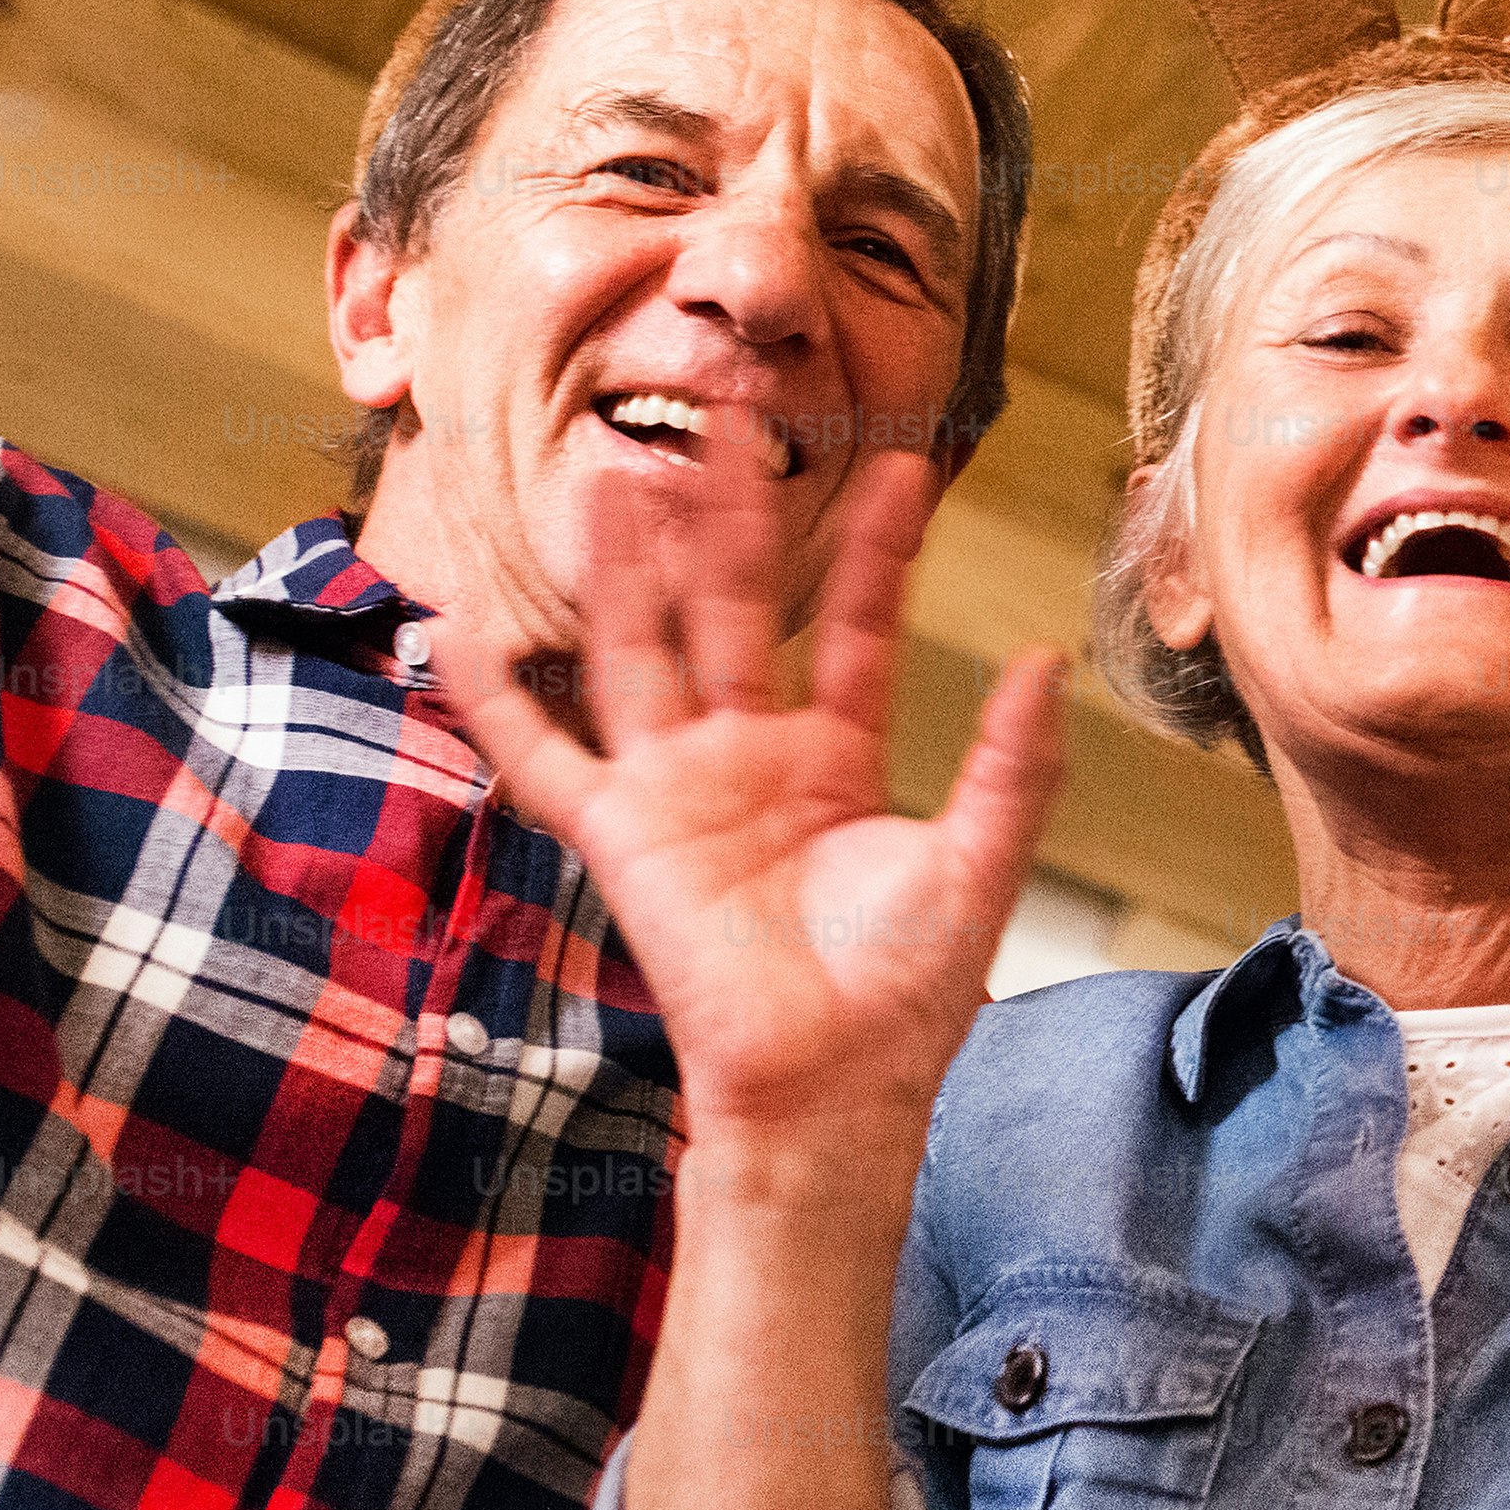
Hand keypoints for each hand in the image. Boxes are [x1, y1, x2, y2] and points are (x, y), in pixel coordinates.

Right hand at [434, 413, 1065, 1162]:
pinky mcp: (621, 838)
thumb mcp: (977, 866)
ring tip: (612, 478)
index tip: (905, 468)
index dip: (880, 551)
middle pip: (734, 612)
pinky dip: (496, 700)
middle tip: (730, 422)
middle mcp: (750, 757)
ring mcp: (678, 790)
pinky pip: (545, 757)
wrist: (834, 1086)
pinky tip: (462, 630)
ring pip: (644, 651)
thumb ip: (1010, 766)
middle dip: (730, 521)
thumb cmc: (905, 993)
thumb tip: (1047, 664)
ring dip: (625, 570)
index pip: (858, 626)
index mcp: (838, 759)